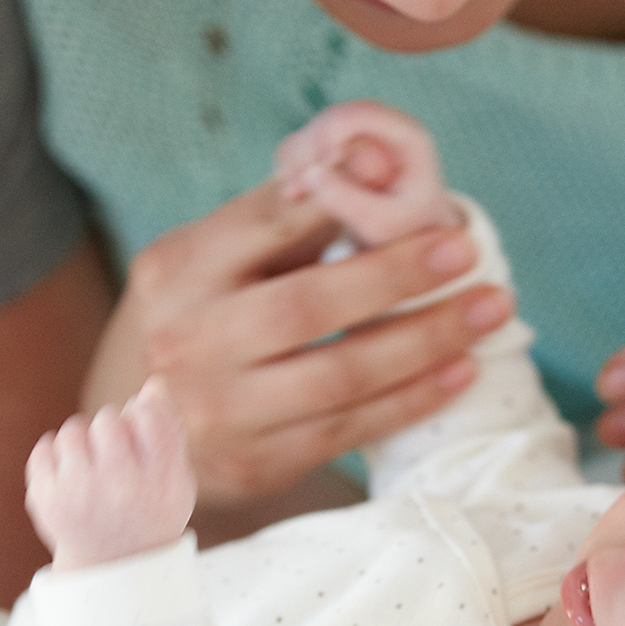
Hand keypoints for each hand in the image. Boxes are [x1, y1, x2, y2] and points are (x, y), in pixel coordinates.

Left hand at [26, 379, 197, 569]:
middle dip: (111, 429)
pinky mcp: (47, 501)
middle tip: (116, 455)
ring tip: (92, 467)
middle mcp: (120, 489)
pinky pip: (44, 448)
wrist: (112, 567)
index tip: (141, 433)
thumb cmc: (149, 510)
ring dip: (83, 441)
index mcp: (160, 482)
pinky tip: (71, 475)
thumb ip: (168, 429)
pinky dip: (55, 456)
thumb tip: (153, 384)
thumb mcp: (175, 477)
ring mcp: (79, 495)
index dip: (143, 415)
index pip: (148, 415)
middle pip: (108, 419)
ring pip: (73, 430)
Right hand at [83, 179, 511, 506]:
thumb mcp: (212, 259)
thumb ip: (287, 216)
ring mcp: (218, 411)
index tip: (419, 195)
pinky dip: (412, 399)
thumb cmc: (197, 322)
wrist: (136, 436)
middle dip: (398, 275)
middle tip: (466, 251)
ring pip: (339, 375)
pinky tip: (459, 370)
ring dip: (426, 341)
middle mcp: (187, 340)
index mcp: (177, 269)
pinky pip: (348, 430)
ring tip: (488, 308)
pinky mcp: (254, 464)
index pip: (270, 224)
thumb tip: (377, 160)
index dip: (350, 203)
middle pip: (308, 305)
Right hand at [274, 100, 460, 244]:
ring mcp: (356, 136)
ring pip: (312, 132)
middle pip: (331, 119)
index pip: (364, 113)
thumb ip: (351, 200)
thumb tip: (311, 174)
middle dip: (308, 149)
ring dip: (295, 160)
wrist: (408, 238)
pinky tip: (291, 193)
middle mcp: (380, 128)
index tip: (320, 162)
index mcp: (407, 136)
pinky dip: (291, 166)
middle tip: (296, 187)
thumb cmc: (406, 231)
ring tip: (292, 195)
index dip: (334, 129)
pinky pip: (304, 146)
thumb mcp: (383, 224)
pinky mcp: (335, 150)